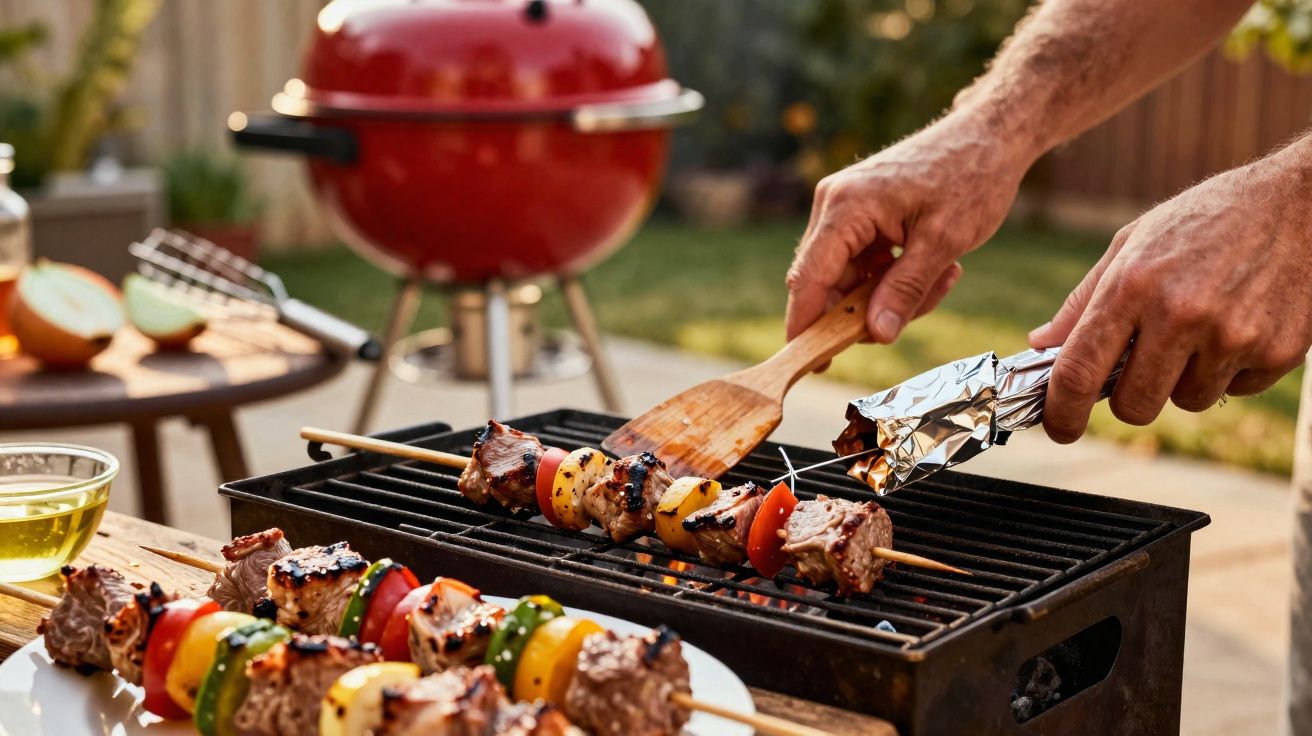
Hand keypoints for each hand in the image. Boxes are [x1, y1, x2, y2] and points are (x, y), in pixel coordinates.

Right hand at [786, 110, 1035, 342]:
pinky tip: (939, 266)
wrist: (990, 135)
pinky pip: (866, 267)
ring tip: (946, 276)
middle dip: (871, 309)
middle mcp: (834, 206)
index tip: (813, 362)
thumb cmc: (971, 176)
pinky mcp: (861, 217)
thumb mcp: (944, 241)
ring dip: (893, 294)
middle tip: (925, 304)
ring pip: (851, 280)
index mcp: (845, 206)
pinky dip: (897, 278)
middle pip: (829, 284)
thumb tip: (875, 335)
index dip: (807, 324)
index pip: (810, 278)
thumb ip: (905, 290)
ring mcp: (845, 211)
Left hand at [1030, 140, 1311, 442]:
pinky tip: (1240, 323)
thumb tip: (1040, 344)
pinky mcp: (1278, 351)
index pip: (1079, 371)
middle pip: (1134, 405)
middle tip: (1142, 366)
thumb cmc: (1205, 219)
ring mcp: (1232, 336)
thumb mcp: (1133, 242)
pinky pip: (1234, 390)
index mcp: (1132, 284)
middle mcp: (1179, 313)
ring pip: (1187, 401)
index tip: (1060, 428)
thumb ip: (1083, 299)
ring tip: (1202, 326)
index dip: (1062, 412)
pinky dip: (1231, 370)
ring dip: (1186, 378)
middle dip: (1130, 398)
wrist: (1301, 201)